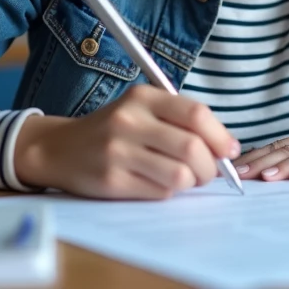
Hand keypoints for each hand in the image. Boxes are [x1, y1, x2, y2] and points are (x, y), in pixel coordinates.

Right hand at [12, 84, 240, 199]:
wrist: (58, 148)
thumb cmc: (113, 130)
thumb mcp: (141, 109)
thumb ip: (179, 120)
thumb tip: (226, 149)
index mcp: (143, 97)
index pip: (196, 114)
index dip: (221, 136)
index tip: (230, 151)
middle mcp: (130, 121)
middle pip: (192, 148)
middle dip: (210, 166)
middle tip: (208, 172)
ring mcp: (118, 152)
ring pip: (180, 175)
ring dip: (191, 182)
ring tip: (184, 178)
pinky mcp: (112, 181)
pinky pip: (159, 192)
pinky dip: (169, 191)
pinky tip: (157, 182)